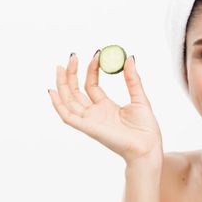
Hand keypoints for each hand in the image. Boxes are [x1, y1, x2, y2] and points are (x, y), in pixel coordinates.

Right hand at [48, 52, 162, 164]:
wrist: (148, 146)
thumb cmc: (145, 128)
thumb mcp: (140, 98)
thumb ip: (132, 79)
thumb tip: (129, 58)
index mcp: (106, 107)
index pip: (91, 85)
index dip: (91, 69)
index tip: (96, 54)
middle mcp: (95, 113)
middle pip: (76, 91)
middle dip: (72, 74)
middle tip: (72, 56)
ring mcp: (90, 121)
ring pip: (69, 101)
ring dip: (62, 84)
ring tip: (61, 66)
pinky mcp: (88, 128)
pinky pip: (67, 116)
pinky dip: (58, 105)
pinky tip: (53, 90)